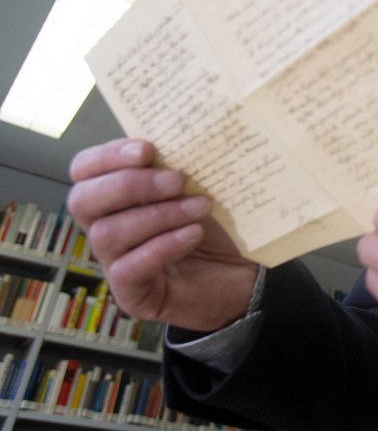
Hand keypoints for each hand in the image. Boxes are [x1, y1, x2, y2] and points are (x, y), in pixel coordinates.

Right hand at [67, 138, 258, 331]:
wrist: (242, 275)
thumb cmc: (216, 229)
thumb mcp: (198, 189)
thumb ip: (177, 165)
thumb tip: (178, 136)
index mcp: (115, 196)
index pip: (84, 170)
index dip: (107, 156)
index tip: (147, 150)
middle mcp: (106, 227)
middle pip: (83, 200)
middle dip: (129, 185)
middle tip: (178, 180)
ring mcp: (115, 263)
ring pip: (108, 234)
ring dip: (158, 215)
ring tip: (200, 207)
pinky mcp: (131, 293)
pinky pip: (128, 269)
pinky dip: (163, 246)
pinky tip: (194, 234)